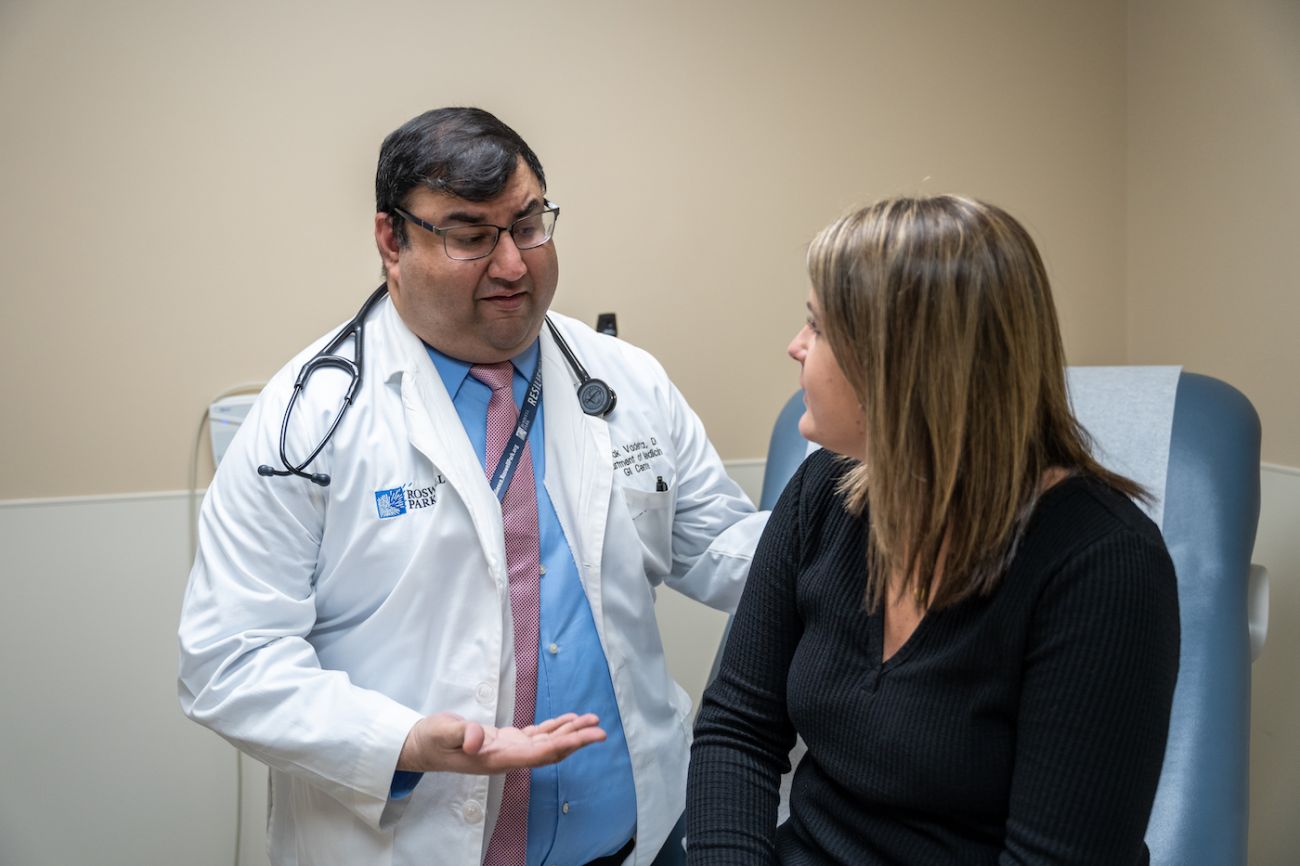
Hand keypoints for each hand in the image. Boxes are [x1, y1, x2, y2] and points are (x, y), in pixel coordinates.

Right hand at [397, 711, 605, 774]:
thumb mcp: (442, 733)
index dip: (565, 745)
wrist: (422, 746)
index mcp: (498, 759)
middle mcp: (508, 757)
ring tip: (592, 721)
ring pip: (547, 743)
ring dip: (570, 733)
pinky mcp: (506, 741)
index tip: (587, 737)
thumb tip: (478, 739)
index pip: (539, 753)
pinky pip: (536, 736)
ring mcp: (508, 750)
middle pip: (550, 751)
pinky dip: (554, 728)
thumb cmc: (432, 740)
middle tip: (600, 729)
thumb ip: (462, 734)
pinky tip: (568, 720)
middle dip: (576, 740)